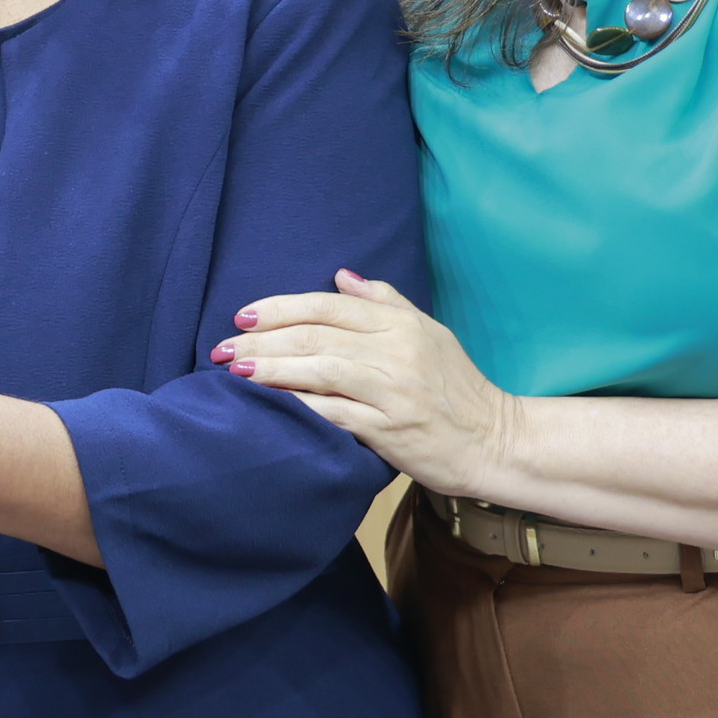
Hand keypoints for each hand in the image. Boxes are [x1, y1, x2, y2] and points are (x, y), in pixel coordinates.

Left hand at [212, 270, 520, 495]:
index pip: (328, 307)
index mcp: (401, 325)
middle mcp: (396, 352)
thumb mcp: (430, 333)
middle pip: (314, 336)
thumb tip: (341, 275)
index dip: (281, 308)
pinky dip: (295, 405)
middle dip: (261, 338)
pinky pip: (332, 412)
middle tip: (222, 346)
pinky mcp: (389, 429)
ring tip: (234, 368)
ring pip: (318, 370)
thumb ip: (385, 301)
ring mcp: (392, 391)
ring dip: (269, 368)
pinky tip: (266, 403)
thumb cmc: (459, 388)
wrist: (495, 441)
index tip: (243, 314)